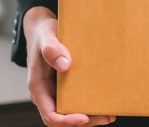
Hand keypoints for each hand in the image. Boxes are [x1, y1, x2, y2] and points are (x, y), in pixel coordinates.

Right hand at [23, 6, 114, 126]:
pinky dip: (89, 104)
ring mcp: (55, 92)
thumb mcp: (46, 37)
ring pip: (70, 112)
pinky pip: (75, 101)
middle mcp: (45, 94)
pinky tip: (104, 101)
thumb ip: (52, 49)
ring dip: (90, 116)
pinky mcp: (64, 88)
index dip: (66, 121)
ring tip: (110, 114)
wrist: (42, 30)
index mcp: (38, 86)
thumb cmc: (43, 34)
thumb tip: (64, 65)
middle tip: (107, 117)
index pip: (50, 115)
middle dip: (85, 121)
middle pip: (63, 118)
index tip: (84, 117)